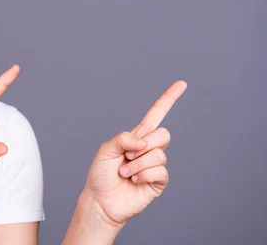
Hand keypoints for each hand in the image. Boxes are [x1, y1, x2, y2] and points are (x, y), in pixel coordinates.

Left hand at [82, 80, 187, 227]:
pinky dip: (142, 175)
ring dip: (136, 164)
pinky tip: (133, 181)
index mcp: (136, 137)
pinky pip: (160, 171)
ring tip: (124, 172)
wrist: (101, 200)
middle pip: (163, 134)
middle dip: (144, 145)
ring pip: (158, 154)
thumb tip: (143, 142)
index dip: (168, 99)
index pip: (156, 115)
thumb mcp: (105, 150)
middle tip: (127, 157)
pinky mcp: (158, 181)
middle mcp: (149, 149)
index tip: (182, 83)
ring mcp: (155, 165)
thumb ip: (123, 139)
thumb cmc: (101, 175)